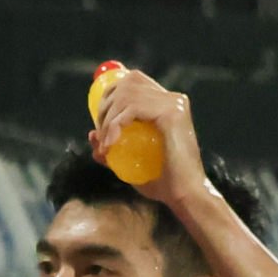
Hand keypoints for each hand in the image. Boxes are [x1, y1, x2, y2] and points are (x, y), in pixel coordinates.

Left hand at [87, 62, 209, 213]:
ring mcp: (174, 104)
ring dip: (109, 118)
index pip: (134, 81)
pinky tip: (111, 144)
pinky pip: (132, 108)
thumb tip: (92, 136)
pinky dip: (115, 125)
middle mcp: (173, 98)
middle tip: (101, 135)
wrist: (185, 195)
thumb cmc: (162, 182)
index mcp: (168, 104)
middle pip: (129, 81)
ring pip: (127, 94)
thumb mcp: (131, 162)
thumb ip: (113, 146)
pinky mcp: (171, 113)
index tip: (100, 122)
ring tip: (106, 144)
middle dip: (106, 105)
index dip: (111, 94)